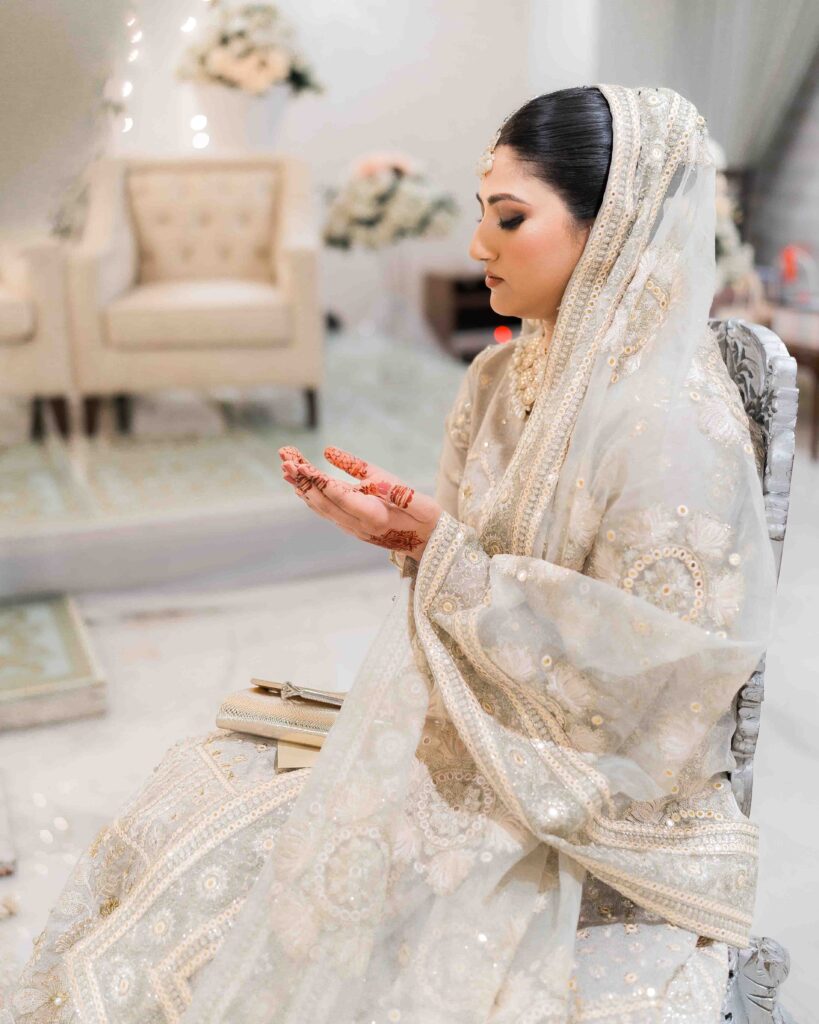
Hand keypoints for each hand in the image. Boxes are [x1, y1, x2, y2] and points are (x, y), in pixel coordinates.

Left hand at [278, 444, 442, 560]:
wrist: (430, 544)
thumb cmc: (425, 516)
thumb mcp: (414, 497)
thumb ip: (387, 485)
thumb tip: (364, 476)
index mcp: (375, 515)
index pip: (339, 496)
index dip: (317, 480)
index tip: (299, 464)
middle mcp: (358, 525)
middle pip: (323, 502)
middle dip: (302, 480)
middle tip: (284, 459)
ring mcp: (353, 529)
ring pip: (320, 507)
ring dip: (302, 487)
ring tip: (285, 467)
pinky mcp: (352, 527)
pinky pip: (326, 511)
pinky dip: (310, 496)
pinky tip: (299, 485)